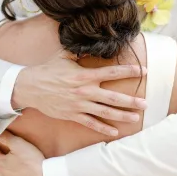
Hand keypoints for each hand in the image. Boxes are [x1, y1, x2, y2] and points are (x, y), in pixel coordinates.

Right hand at [11, 51, 146, 136]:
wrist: (30, 87)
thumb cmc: (48, 70)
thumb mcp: (64, 57)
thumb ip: (80, 53)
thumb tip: (93, 43)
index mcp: (85, 75)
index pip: (112, 72)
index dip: (130, 71)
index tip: (143, 71)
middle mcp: (85, 91)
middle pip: (113, 97)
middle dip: (131, 101)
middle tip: (146, 103)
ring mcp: (79, 105)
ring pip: (105, 112)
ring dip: (122, 116)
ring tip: (136, 117)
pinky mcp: (72, 115)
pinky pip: (91, 123)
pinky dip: (103, 128)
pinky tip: (114, 132)